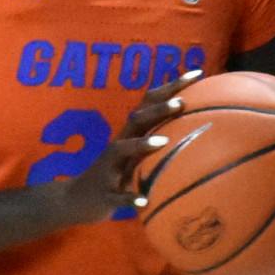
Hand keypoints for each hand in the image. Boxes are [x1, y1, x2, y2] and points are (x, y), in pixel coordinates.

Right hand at [69, 69, 204, 222]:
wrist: (74, 200)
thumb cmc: (114, 177)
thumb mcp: (135, 157)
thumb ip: (158, 142)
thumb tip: (199, 133)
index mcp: (129, 135)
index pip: (150, 103)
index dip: (172, 86)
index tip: (197, 73)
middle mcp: (118, 146)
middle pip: (137, 120)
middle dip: (158, 109)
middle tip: (181, 102)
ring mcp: (108, 169)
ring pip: (122, 150)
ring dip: (141, 144)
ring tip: (163, 142)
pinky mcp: (104, 194)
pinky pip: (117, 196)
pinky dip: (129, 198)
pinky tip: (143, 201)